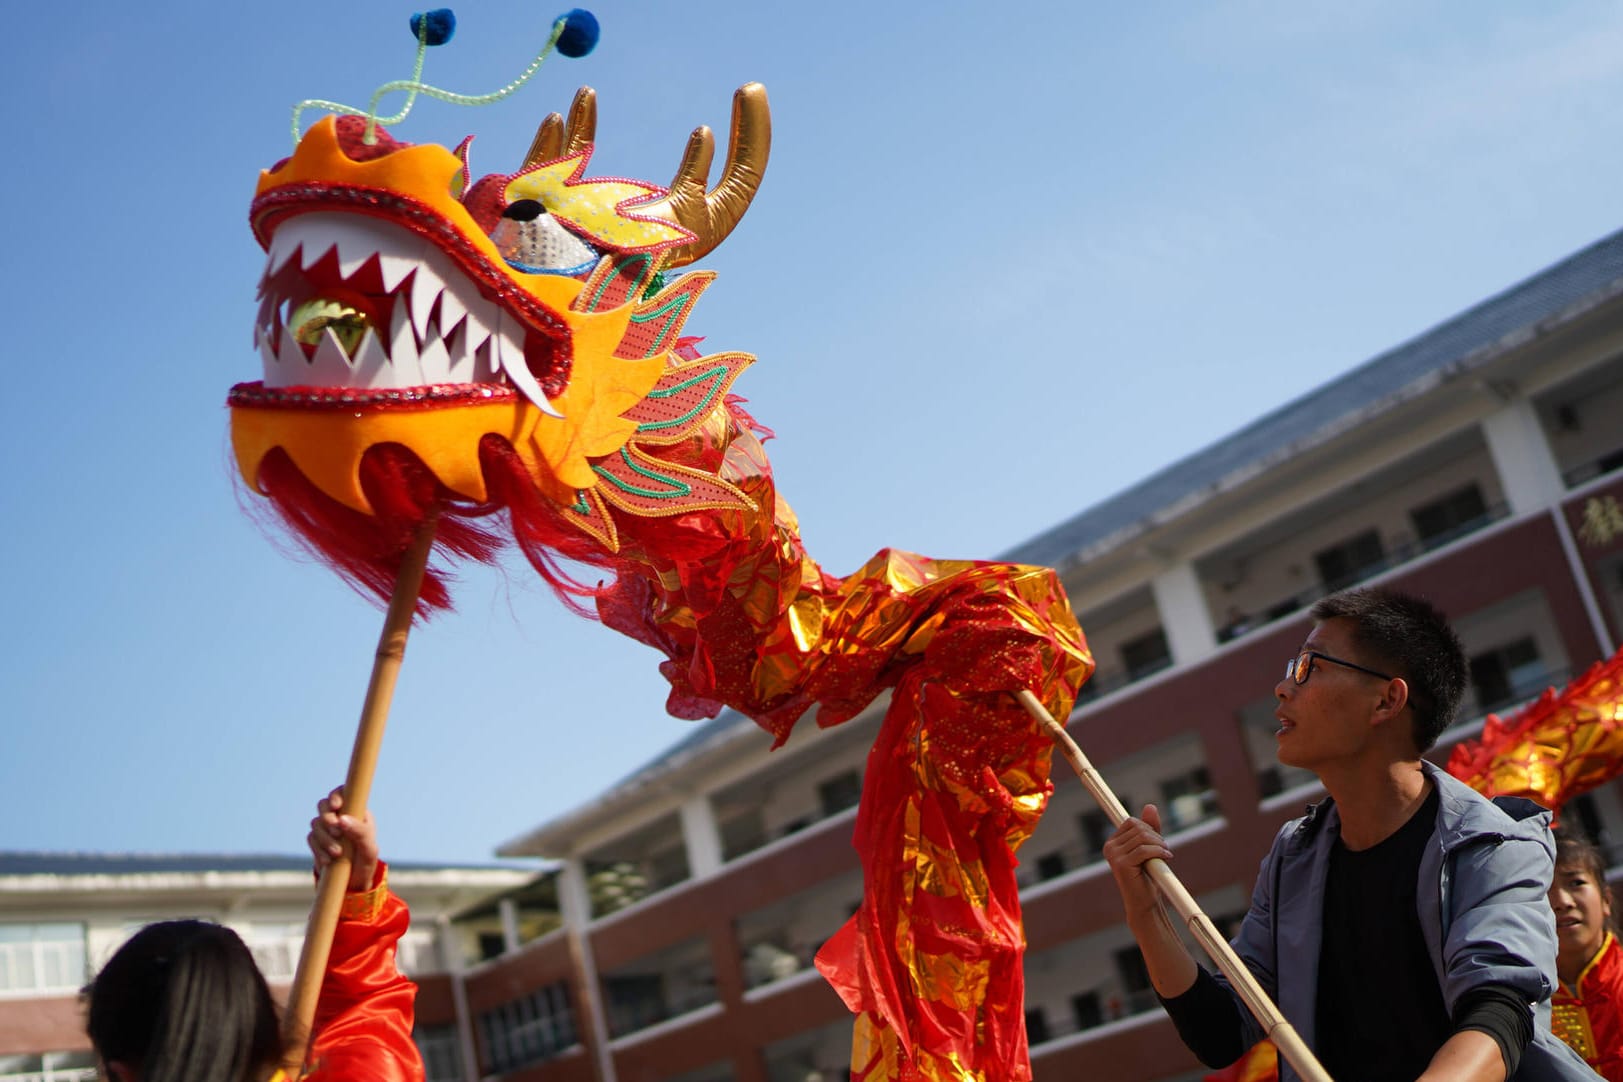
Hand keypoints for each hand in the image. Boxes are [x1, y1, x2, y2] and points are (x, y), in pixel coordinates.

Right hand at [307, 786, 379, 893]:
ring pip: (316, 823)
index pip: (344, 793)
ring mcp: (327, 829)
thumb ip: (359, 832)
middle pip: (324, 805)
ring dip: (324, 838)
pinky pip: (311, 839)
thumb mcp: (369, 849)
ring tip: (337, 854)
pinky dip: (318, 849)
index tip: (336, 806)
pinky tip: (328, 861)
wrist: (354, 885)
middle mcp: (340, 817)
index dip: (336, 795)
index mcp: (356, 812)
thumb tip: (342, 818)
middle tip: (336, 831)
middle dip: (327, 818)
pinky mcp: (317, 842)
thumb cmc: (366, 862)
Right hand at [1102, 803, 1172, 918]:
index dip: (1148, 828)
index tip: (1157, 842)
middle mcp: (1109, 848)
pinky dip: (1159, 852)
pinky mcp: (1122, 865)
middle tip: (1163, 850)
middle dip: (1155, 836)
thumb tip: (1150, 806)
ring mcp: (1114, 856)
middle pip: (1137, 827)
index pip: (1131, 821)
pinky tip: (1166, 857)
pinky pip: (1144, 850)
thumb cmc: (1147, 877)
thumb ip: (1149, 828)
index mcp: (1112, 843)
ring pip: (1143, 838)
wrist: (1146, 903)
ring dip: (1159, 844)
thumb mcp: (1150, 848)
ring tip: (1165, 854)